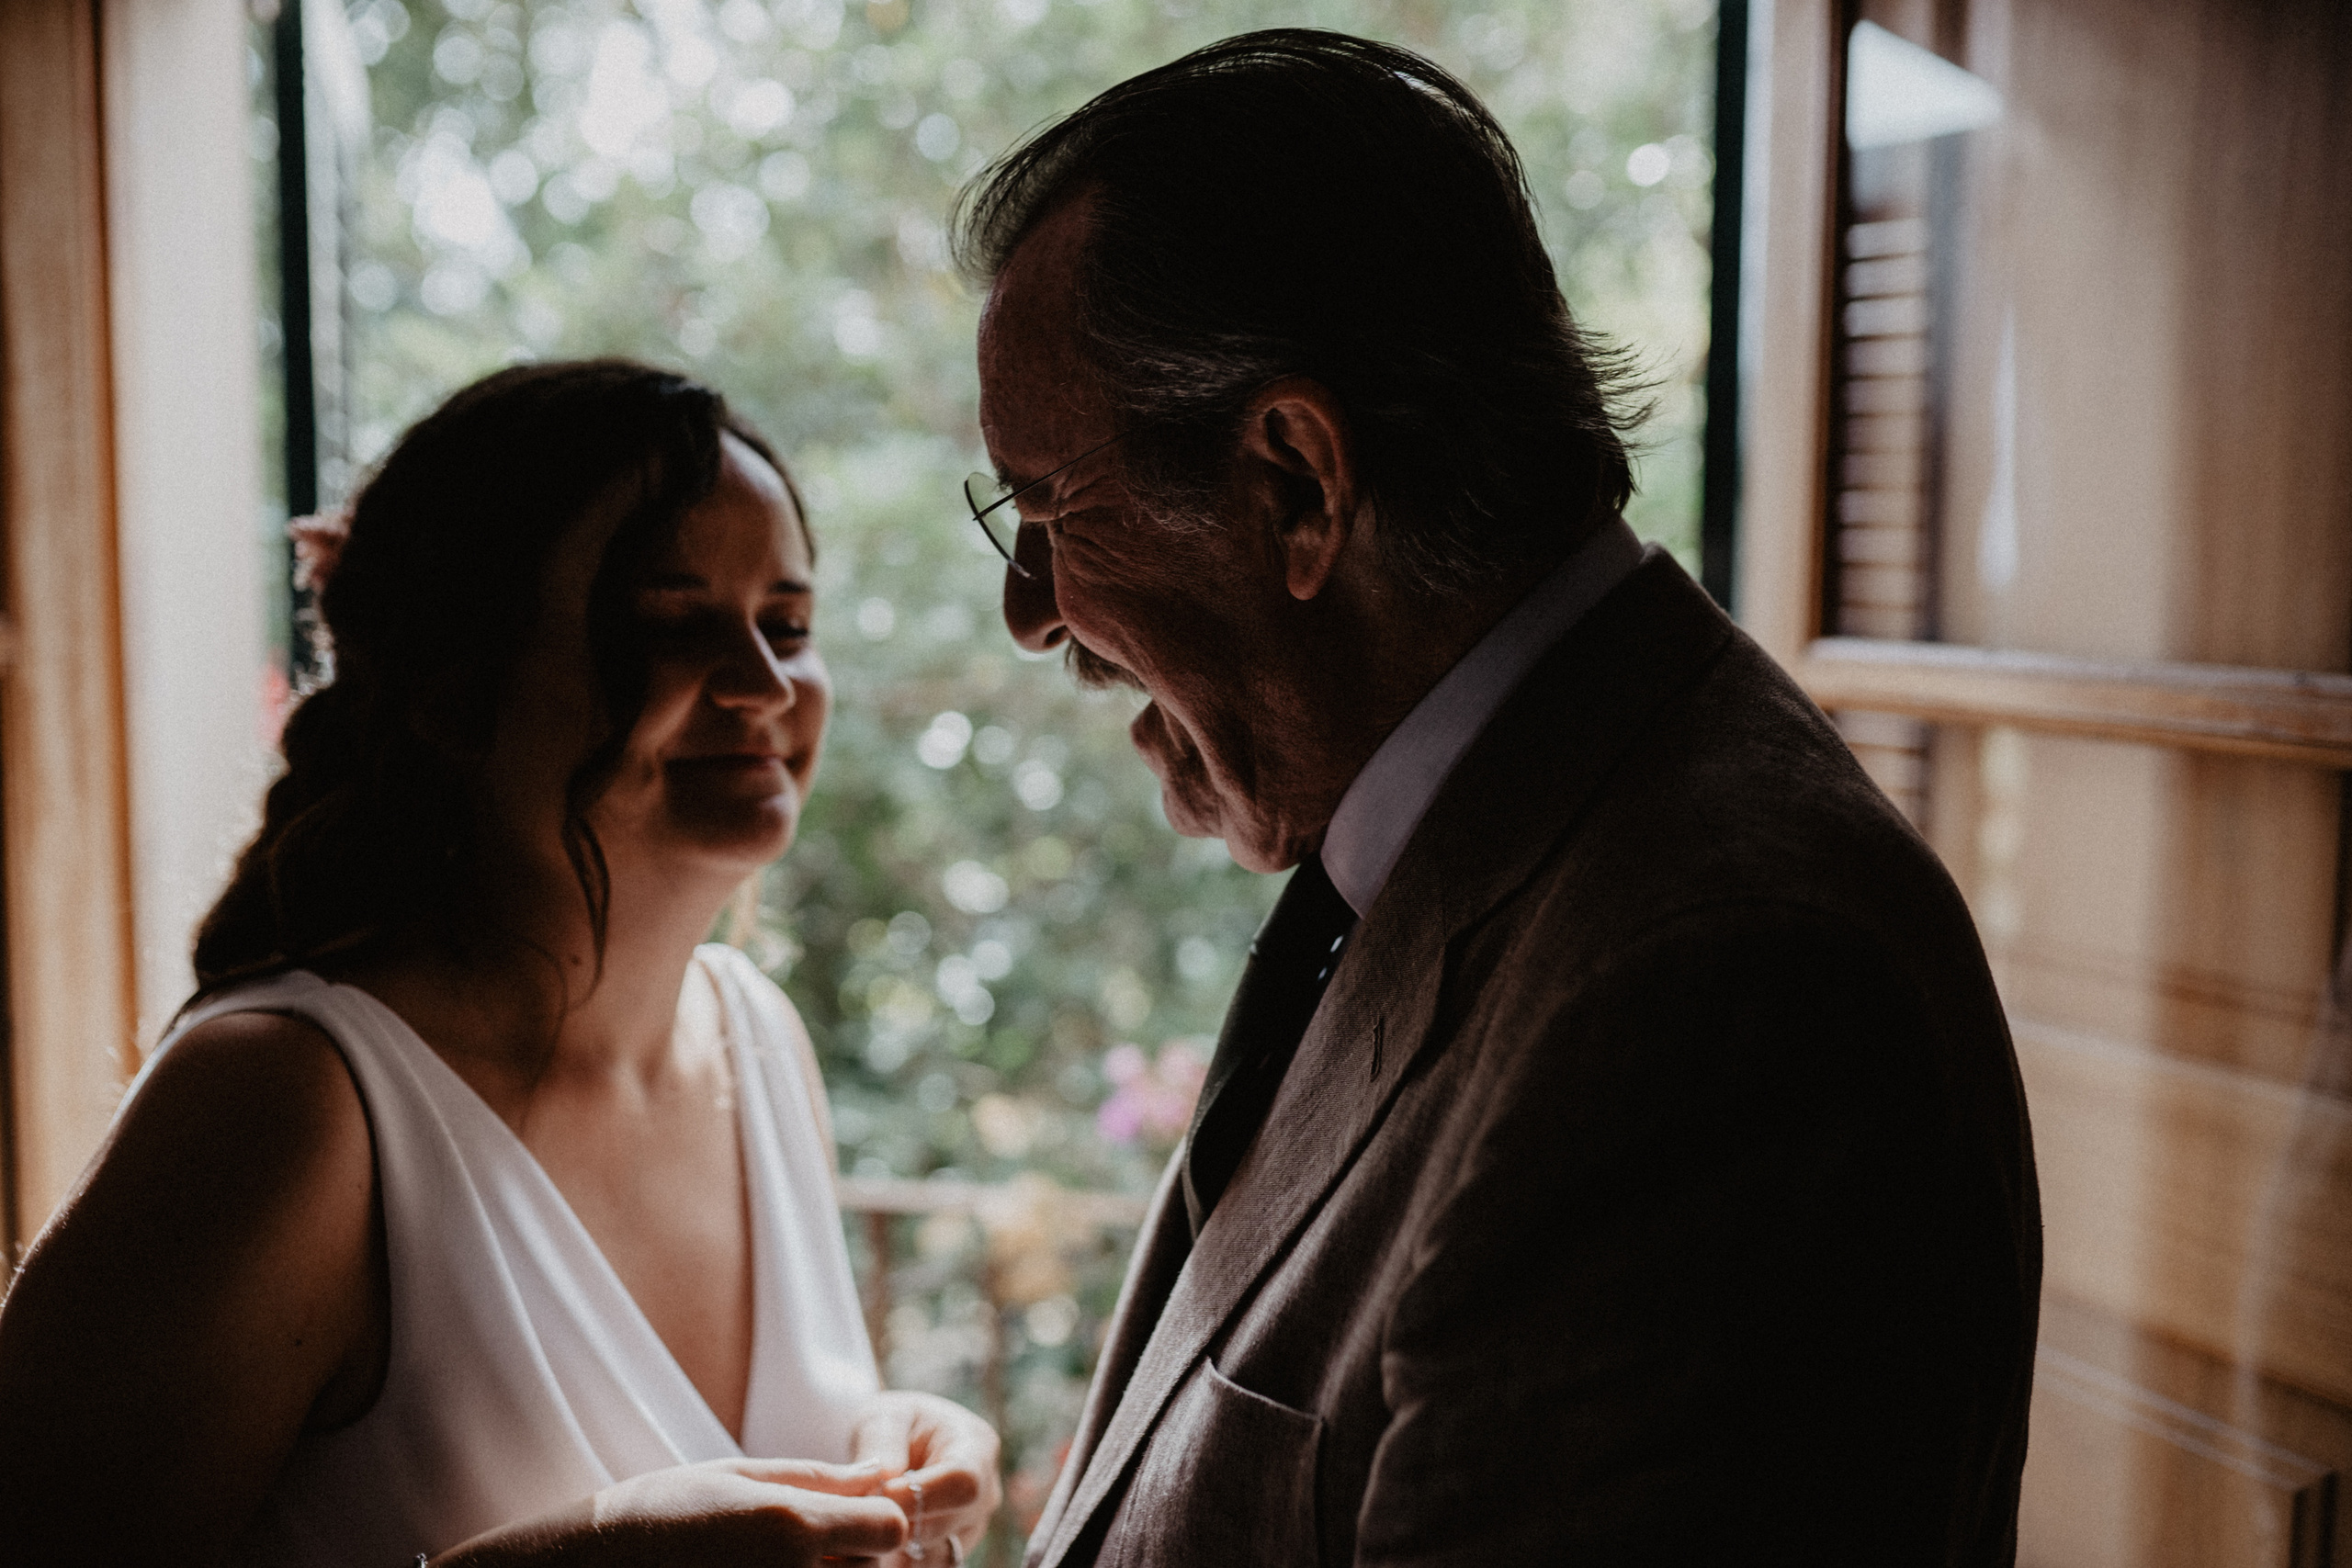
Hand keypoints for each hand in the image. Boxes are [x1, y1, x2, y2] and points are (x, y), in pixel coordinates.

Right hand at [438, 1456, 908, 1566]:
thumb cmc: (657, 1513)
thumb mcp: (736, 1476)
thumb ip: (819, 1478)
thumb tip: (881, 1475)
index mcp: (793, 1526)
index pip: (894, 1527)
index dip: (879, 1519)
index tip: (849, 1514)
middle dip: (859, 1558)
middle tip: (812, 1545)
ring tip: (781, 1564)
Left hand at [847, 1391, 1002, 1564]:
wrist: (899, 1444)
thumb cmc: (895, 1424)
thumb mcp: (884, 1416)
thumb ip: (882, 1440)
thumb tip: (884, 1477)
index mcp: (976, 1446)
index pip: (963, 1482)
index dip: (922, 1494)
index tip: (883, 1492)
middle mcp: (985, 1492)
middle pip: (949, 1523)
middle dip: (902, 1521)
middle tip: (862, 1511)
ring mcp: (972, 1526)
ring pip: (937, 1553)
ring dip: (898, 1545)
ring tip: (868, 1523)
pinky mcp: (951, 1551)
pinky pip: (926, 1567)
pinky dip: (897, 1559)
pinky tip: (876, 1540)